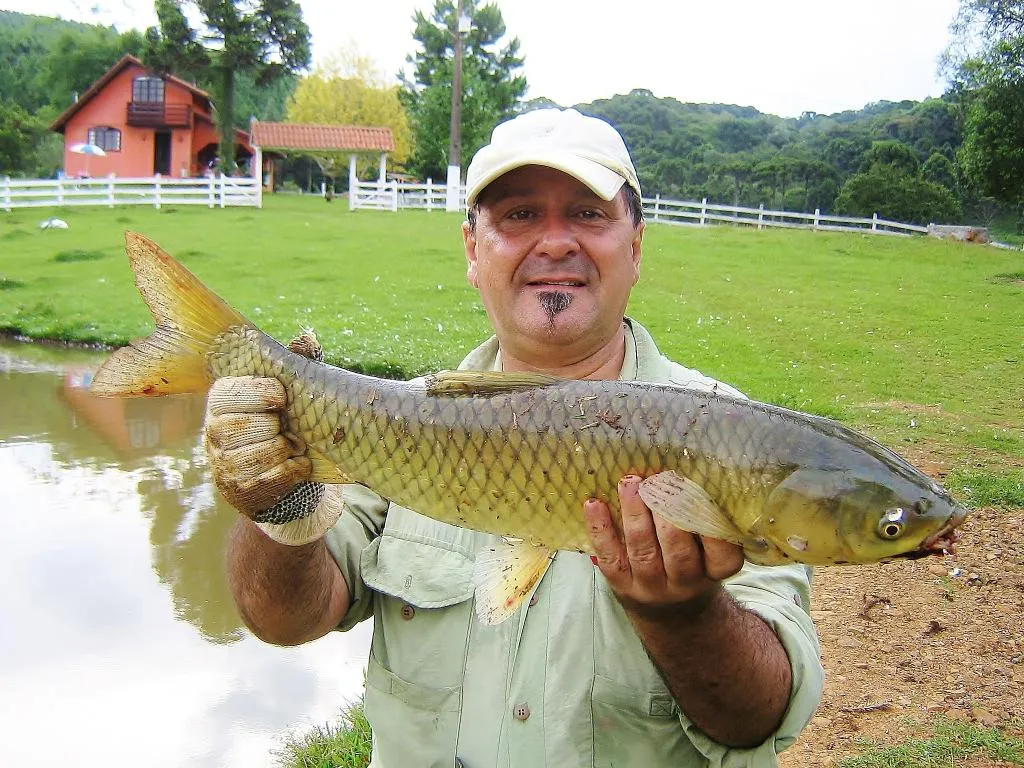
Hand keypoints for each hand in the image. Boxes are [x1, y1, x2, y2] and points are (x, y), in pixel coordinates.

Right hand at [204, 375, 311, 518]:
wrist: (284, 475)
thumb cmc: (285, 423)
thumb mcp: (291, 391)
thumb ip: (297, 364)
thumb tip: (306, 339)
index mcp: (220, 402)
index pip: (230, 393)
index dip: (262, 393)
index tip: (281, 397)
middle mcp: (213, 434)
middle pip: (246, 425)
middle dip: (276, 427)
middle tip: (284, 428)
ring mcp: (224, 466)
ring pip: (263, 453)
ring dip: (286, 450)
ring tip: (291, 446)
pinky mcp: (240, 491)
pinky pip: (273, 478)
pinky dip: (294, 470)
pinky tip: (297, 464)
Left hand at [584, 475, 743, 611]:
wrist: (669, 610)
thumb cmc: (692, 561)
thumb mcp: (708, 549)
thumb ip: (703, 519)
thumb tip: (684, 473)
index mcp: (713, 571)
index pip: (722, 555)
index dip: (711, 527)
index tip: (698, 493)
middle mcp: (685, 583)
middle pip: (678, 553)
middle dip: (668, 515)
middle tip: (660, 482)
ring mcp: (651, 587)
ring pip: (643, 552)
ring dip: (635, 515)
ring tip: (631, 483)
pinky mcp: (622, 585)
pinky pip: (610, 558)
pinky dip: (601, 530)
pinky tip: (594, 504)